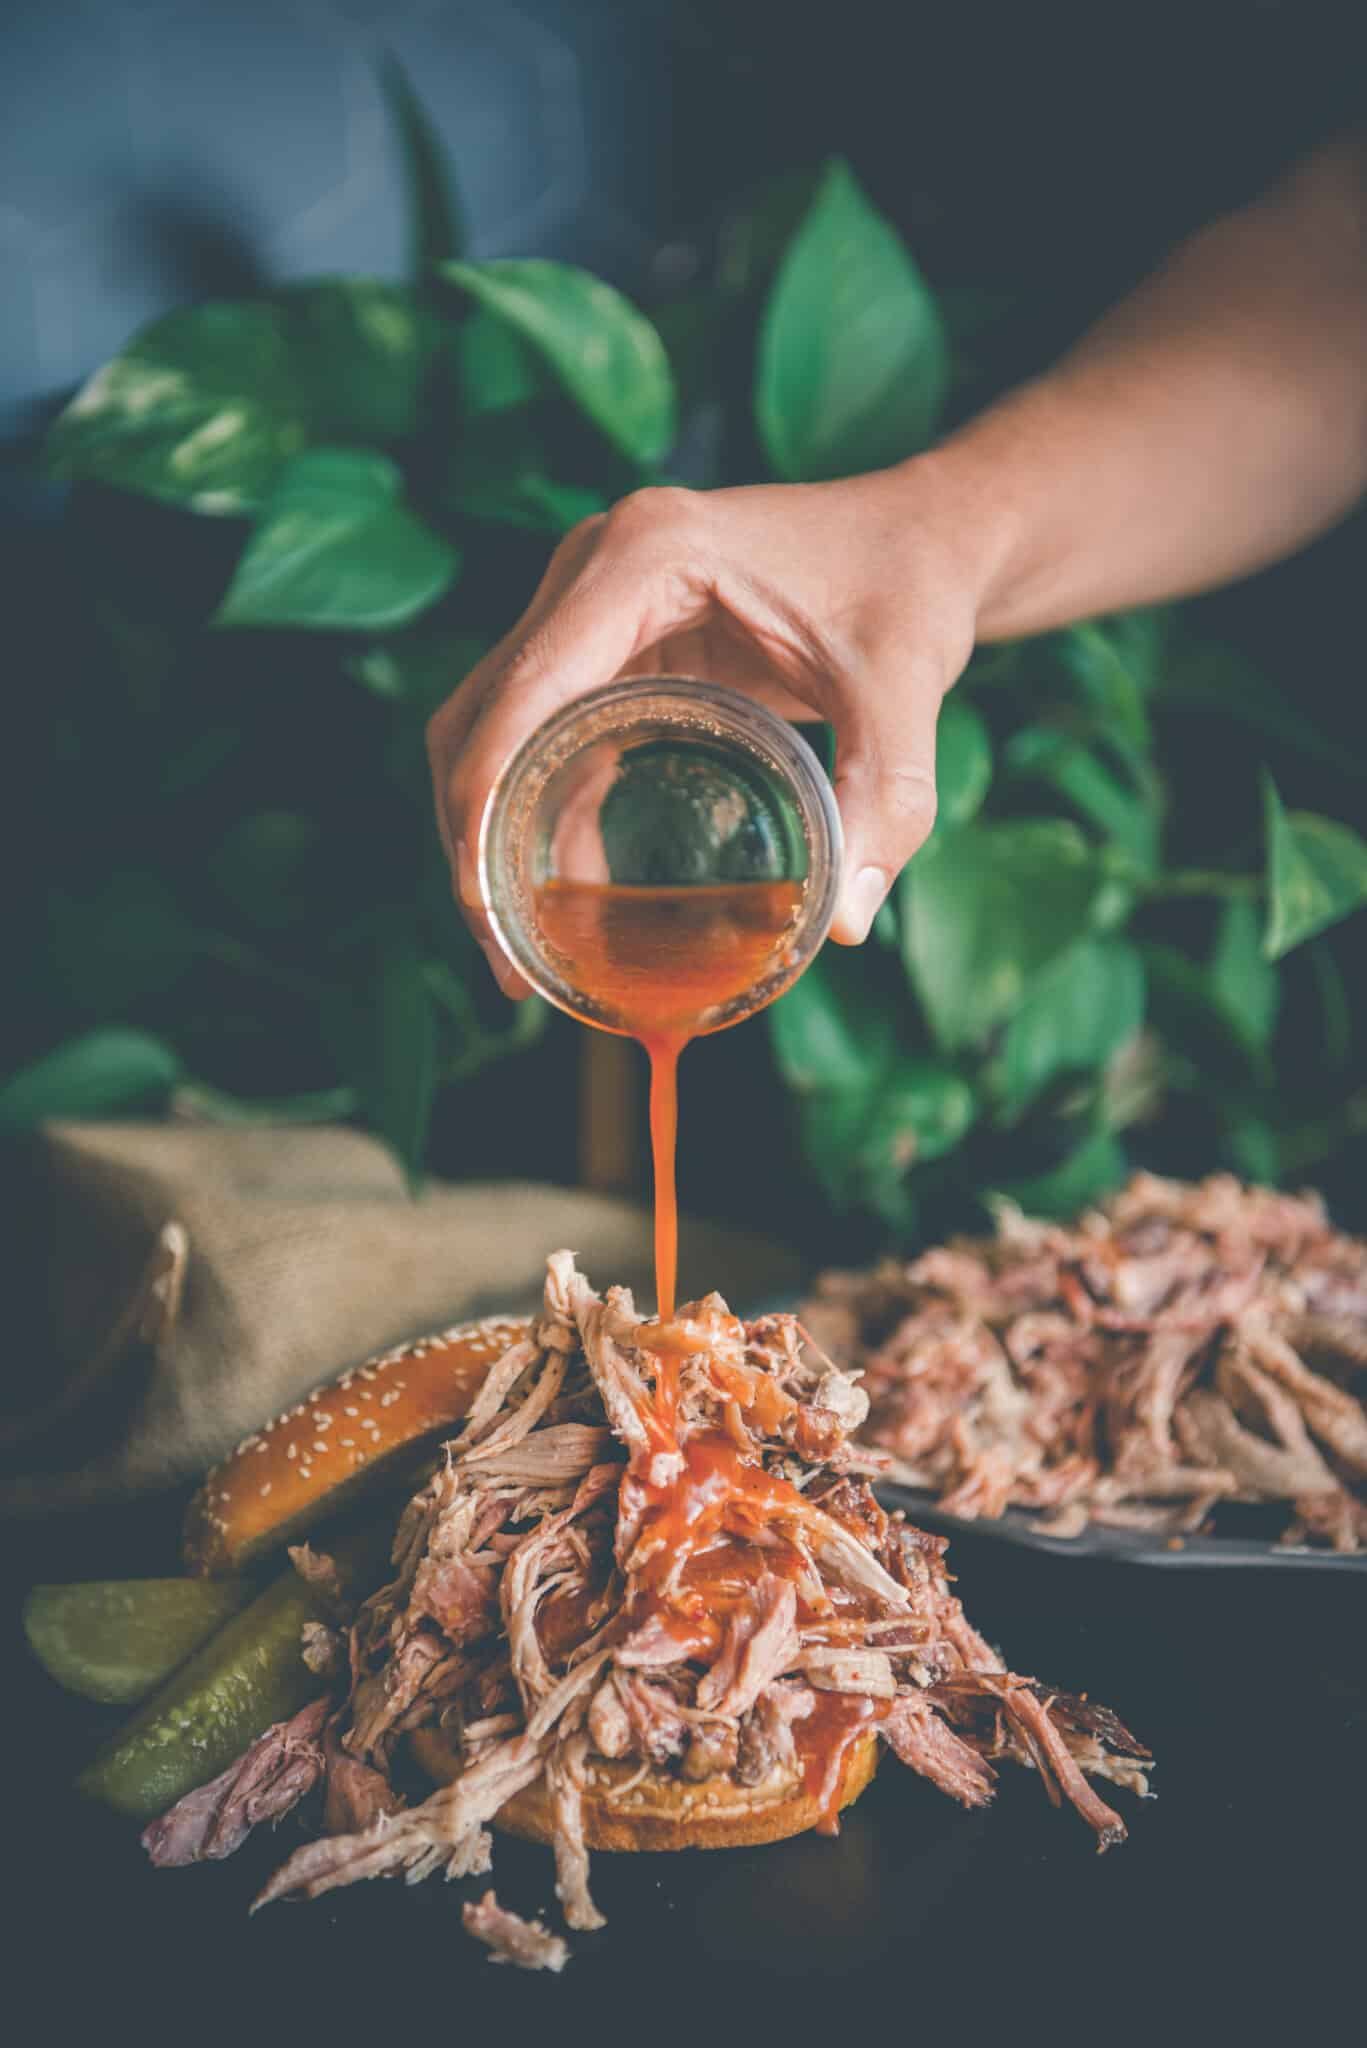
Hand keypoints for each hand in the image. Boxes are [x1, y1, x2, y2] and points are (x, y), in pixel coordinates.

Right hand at [426, 463, 995, 993]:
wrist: (921, 533)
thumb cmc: (907, 586)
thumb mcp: (905, 688)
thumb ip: (886, 796)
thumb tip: (843, 922)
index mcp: (646, 557)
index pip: (525, 688)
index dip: (485, 797)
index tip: (481, 900)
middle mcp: (594, 567)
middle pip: (482, 710)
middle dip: (473, 835)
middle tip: (501, 950)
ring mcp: (590, 600)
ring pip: (494, 725)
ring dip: (489, 829)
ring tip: (516, 943)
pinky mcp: (607, 638)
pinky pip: (542, 730)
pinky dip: (535, 808)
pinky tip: (561, 888)